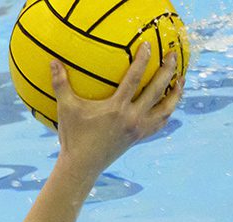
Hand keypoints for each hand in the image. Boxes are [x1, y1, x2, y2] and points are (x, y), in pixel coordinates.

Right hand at [50, 43, 184, 178]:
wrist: (82, 165)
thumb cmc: (72, 136)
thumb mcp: (66, 109)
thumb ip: (60, 84)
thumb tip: (52, 62)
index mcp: (116, 108)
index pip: (135, 78)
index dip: (143, 60)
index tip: (148, 45)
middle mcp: (132, 118)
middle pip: (157, 90)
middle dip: (168, 70)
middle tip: (173, 54)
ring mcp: (138, 129)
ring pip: (166, 109)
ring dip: (176, 93)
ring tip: (180, 79)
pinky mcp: (139, 137)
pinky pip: (160, 123)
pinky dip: (168, 112)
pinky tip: (169, 103)